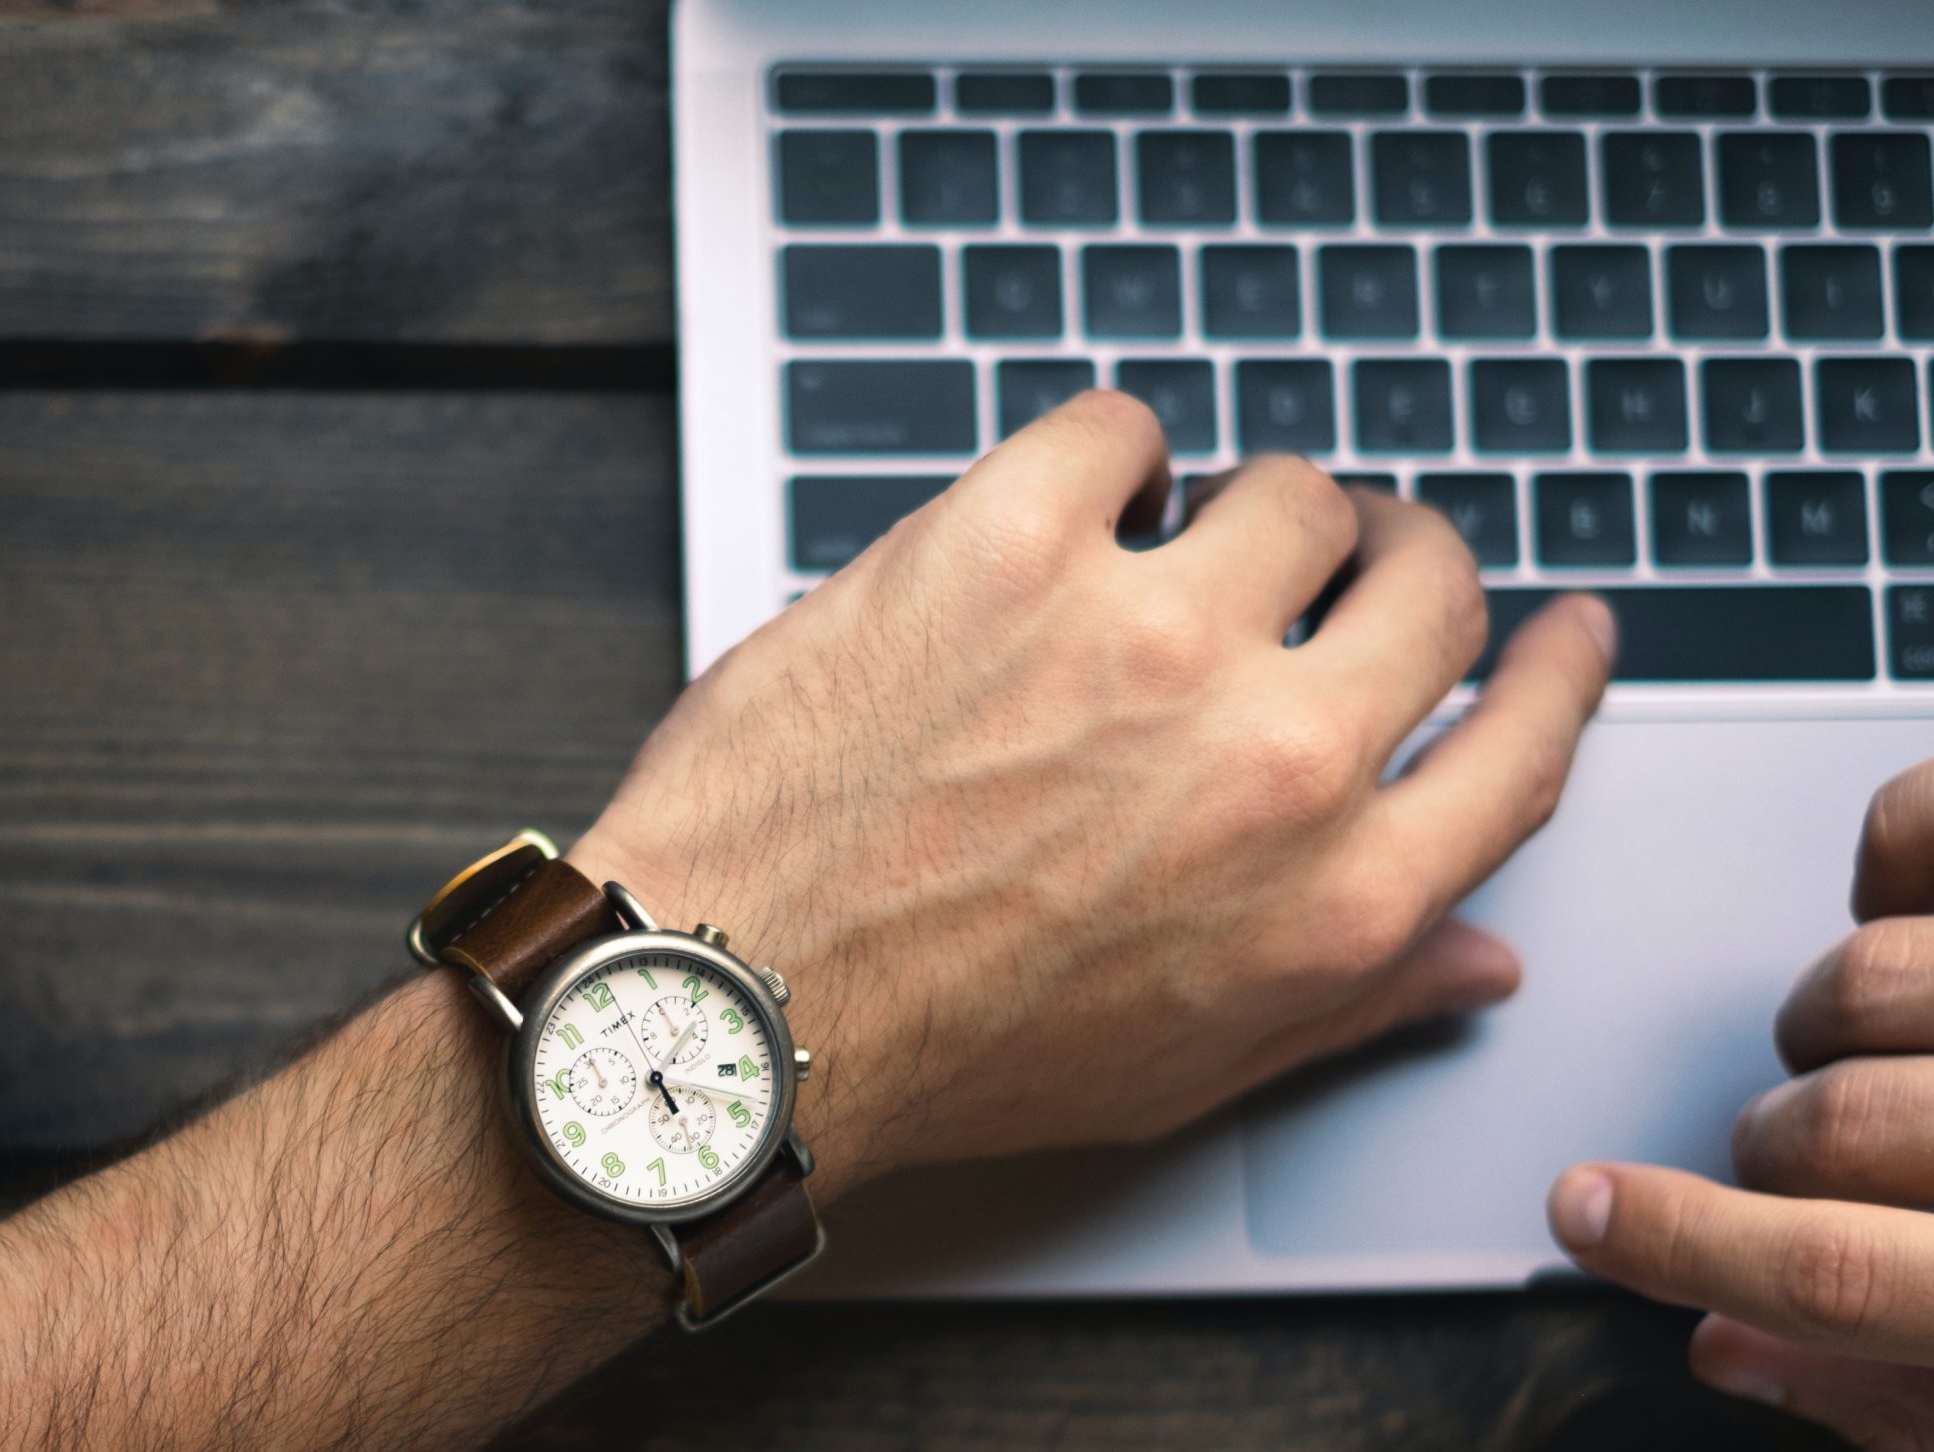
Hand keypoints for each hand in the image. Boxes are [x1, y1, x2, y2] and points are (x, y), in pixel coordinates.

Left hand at [567, 392, 1614, 1191]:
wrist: (739, 1005)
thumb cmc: (941, 1049)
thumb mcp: (1183, 1068)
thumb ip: (1351, 999)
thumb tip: (1474, 953)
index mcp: (1332, 895)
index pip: (1524, 744)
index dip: (1558, 669)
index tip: (1559, 627)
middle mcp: (1269, 758)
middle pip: (1431, 585)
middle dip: (1402, 560)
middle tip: (1346, 559)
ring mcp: (1143, 635)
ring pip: (1290, 489)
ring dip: (1244, 511)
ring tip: (1170, 549)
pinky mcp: (1008, 545)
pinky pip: (1121, 428)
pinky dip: (1105, 457)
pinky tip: (1067, 508)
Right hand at [1550, 760, 1933, 1449]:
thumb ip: (1887, 1392)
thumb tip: (1725, 1347)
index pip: (1831, 1280)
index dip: (1684, 1250)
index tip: (1580, 1213)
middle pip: (1829, 1127)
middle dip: (1774, 1146)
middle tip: (1781, 1149)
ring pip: (1873, 981)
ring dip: (1832, 1013)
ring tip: (1870, 1042)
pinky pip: (1928, 828)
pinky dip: (1894, 846)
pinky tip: (1897, 898)